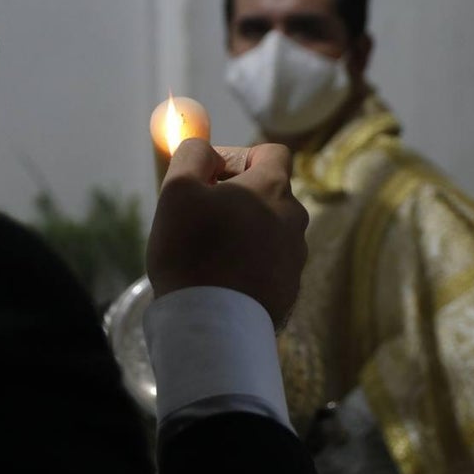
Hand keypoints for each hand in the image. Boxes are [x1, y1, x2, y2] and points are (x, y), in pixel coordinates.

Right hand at [146, 138, 308, 328]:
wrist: (212, 325)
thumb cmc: (191, 250)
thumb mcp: (178, 189)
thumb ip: (193, 155)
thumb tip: (205, 149)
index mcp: (273, 189)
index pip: (272, 153)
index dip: (239, 156)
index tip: (210, 176)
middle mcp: (294, 220)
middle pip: (269, 194)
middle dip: (238, 198)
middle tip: (202, 216)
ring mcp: (295, 259)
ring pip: (269, 232)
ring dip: (244, 233)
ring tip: (208, 254)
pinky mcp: (289, 292)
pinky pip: (269, 267)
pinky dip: (249, 266)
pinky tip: (220, 282)